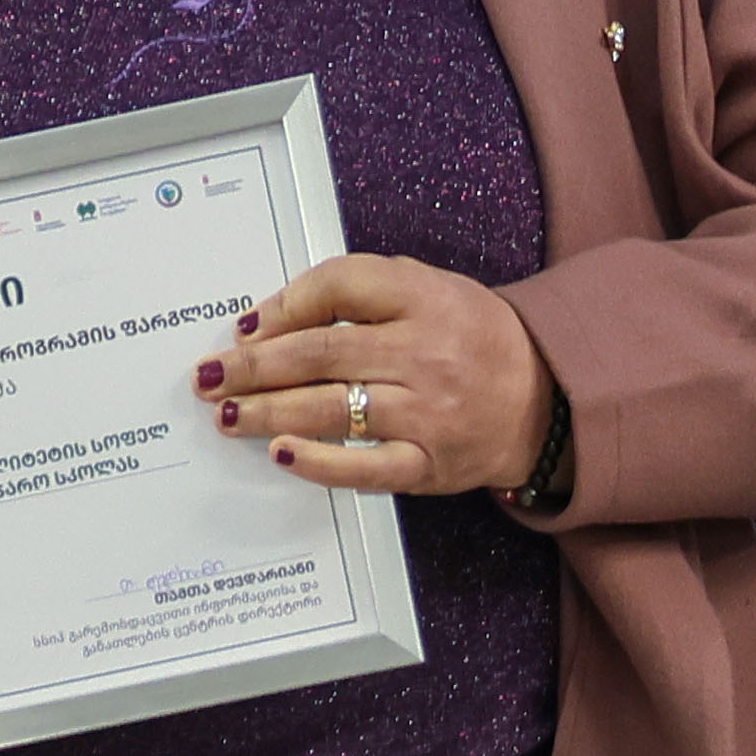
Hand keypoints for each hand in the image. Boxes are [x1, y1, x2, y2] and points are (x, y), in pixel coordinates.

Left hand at [205, 254, 552, 496]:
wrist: (544, 397)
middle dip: (253, 366)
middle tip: (210, 376)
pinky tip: (282, 452)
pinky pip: (364, 466)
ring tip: (227, 413)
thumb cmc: (472, 339)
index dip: (282, 306)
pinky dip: (319, 462)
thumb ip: (357, 293)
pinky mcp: (429, 465)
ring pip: (331, 409)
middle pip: (320, 354)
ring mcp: (428, 414)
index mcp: (424, 299)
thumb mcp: (426, 289)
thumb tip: (271, 321)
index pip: (339, 288)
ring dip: (268, 412)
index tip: (243, 327)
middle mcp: (425, 353)